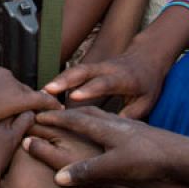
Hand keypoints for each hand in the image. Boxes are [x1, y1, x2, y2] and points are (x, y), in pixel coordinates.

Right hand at [0, 64, 59, 129]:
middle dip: (18, 98)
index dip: (2, 93)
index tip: (2, 104)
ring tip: (39, 112)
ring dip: (34, 102)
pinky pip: (41, 101)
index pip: (0, 82)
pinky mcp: (20, 100)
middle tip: (21, 111)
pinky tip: (55, 109)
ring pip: (28, 94)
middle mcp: (2, 75)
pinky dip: (49, 104)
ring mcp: (12, 87)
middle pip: (15, 88)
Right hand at [31, 107, 185, 186]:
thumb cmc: (149, 159)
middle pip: (85, 111)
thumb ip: (87, 171)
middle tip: (48, 108)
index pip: (74, 119)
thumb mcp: (115, 168)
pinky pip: (110, 122)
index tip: (37, 115)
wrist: (183, 157)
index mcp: (105, 127)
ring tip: (71, 113)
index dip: (55, 118)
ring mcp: (127, 126)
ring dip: (82, 113)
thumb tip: (57, 177)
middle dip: (65, 110)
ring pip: (99, 114)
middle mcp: (114, 122)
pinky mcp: (137, 133)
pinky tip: (103, 127)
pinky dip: (98, 122)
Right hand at [43, 48, 168, 118]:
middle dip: (65, 80)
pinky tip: (46, 92)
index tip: (74, 97)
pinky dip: (60, 80)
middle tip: (47, 91)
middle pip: (84, 71)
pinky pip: (75, 72)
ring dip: (58, 80)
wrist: (147, 57)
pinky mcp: (92, 67)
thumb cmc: (148, 84)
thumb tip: (112, 130)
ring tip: (40, 93)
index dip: (90, 89)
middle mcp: (108, 69)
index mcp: (124, 78)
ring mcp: (99, 65)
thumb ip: (130, 114)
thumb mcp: (147, 101)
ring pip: (76, 70)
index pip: (105, 83)